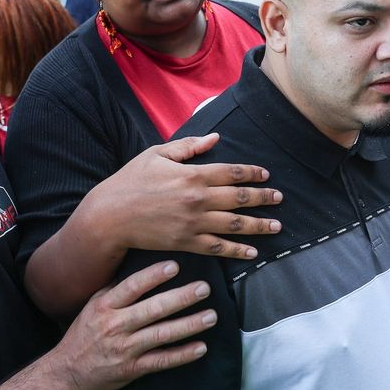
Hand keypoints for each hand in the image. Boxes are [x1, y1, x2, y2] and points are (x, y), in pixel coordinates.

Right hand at [51, 261, 215, 389]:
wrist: (67, 372)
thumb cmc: (84, 334)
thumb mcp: (93, 306)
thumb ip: (116, 289)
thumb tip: (142, 266)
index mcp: (105, 306)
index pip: (132, 287)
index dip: (153, 276)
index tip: (175, 266)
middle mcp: (115, 326)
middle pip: (152, 309)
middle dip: (181, 298)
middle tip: (204, 288)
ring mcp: (124, 349)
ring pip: (161, 334)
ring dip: (189, 324)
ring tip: (210, 316)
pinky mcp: (132, 369)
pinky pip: (161, 361)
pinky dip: (182, 355)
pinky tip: (201, 347)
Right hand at [87, 133, 281, 259]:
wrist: (110, 216)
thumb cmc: (131, 181)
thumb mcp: (157, 154)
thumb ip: (188, 146)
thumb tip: (215, 138)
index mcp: (193, 174)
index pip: (232, 172)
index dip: (253, 173)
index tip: (267, 175)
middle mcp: (199, 199)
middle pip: (240, 198)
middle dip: (263, 198)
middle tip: (280, 199)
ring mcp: (194, 222)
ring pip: (234, 224)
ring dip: (259, 225)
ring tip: (276, 227)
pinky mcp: (186, 242)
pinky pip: (218, 247)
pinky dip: (237, 250)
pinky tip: (252, 252)